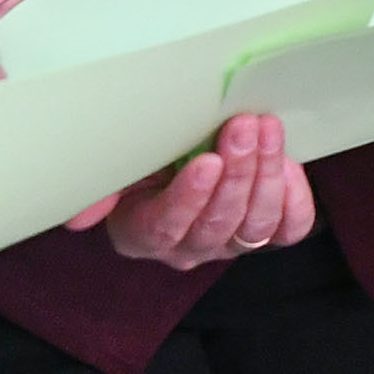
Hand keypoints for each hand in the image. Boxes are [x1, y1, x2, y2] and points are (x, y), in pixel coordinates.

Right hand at [67, 113, 316, 271]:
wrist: (184, 156)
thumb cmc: (148, 159)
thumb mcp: (119, 166)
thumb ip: (101, 188)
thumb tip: (79, 219)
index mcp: (142, 234)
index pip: (165, 226)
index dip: (189, 197)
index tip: (207, 161)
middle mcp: (188, 247)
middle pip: (216, 223)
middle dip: (235, 172)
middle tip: (243, 126)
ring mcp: (229, 244)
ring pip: (254, 225)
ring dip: (265, 174)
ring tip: (267, 129)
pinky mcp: (266, 234)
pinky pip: (288, 229)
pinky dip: (294, 198)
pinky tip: (289, 164)